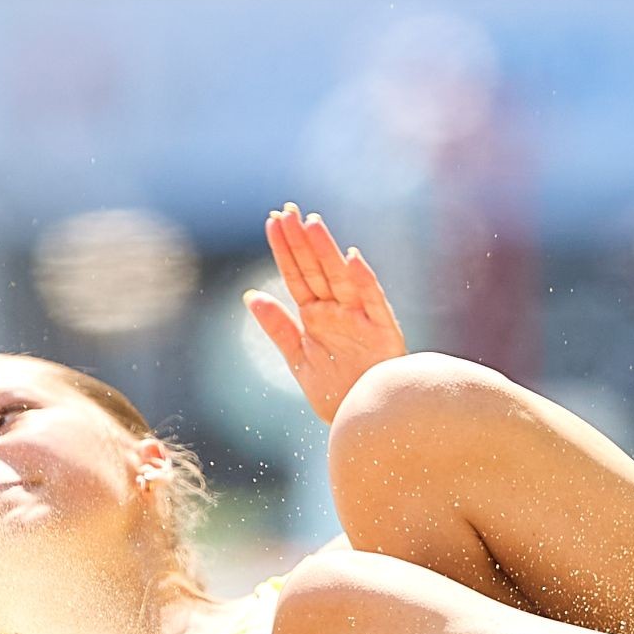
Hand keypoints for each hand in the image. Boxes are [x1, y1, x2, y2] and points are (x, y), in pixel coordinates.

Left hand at [245, 204, 406, 423]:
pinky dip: (363, 281)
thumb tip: (250, 296)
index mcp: (316, 316)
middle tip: (288, 210)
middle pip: (316, 270)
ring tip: (312, 224)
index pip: (296, 276)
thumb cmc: (336, 392)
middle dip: (302, 241)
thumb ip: (278, 328)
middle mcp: (337, 311)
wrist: (365, 422)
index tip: (273, 222)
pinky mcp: (382, 332)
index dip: (285, 250)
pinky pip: (373, 303)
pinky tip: (352, 259)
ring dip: (327, 251)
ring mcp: (360, 319)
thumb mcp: (299, 360)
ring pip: (341, 278)